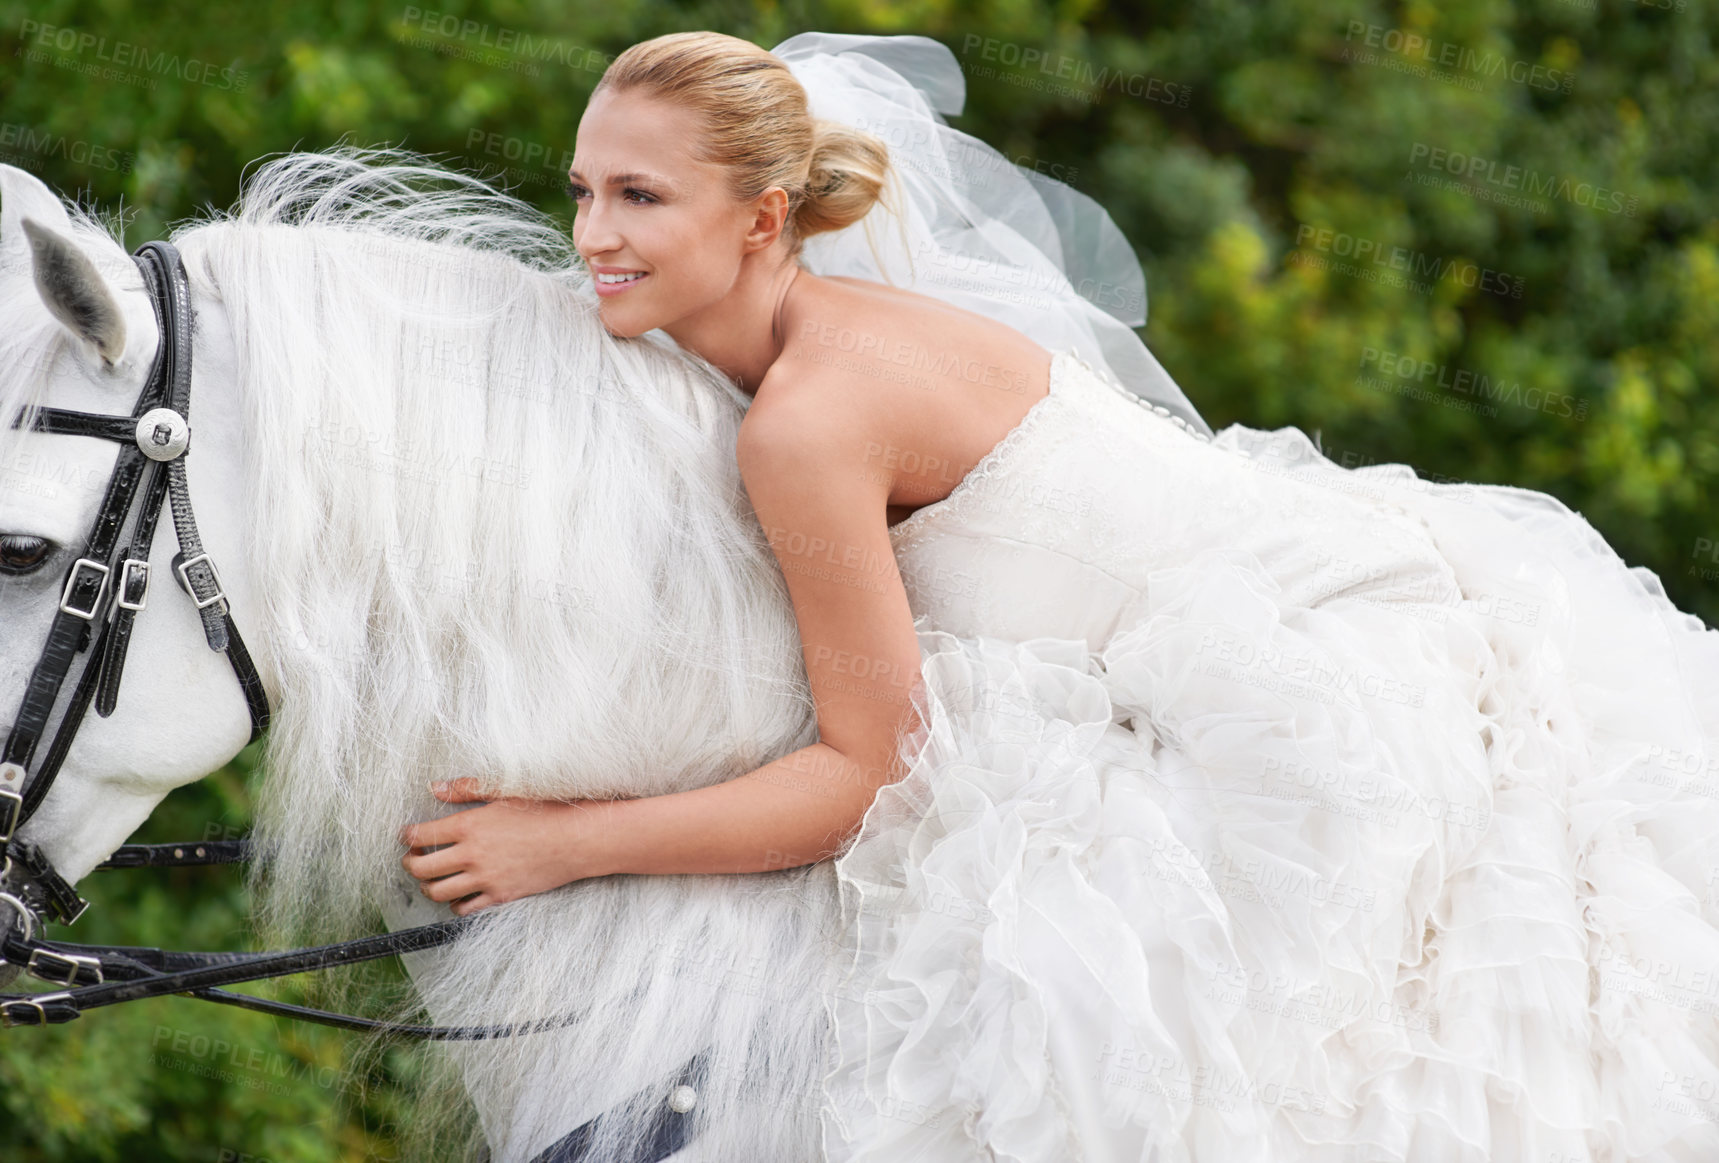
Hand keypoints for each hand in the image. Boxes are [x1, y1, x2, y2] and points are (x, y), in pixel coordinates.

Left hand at [398, 777, 613, 915]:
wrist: (577, 839)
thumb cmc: (545, 810)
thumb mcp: (505, 791)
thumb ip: (466, 789)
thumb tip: (435, 787)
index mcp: (469, 825)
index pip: (421, 835)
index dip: (408, 836)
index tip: (408, 835)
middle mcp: (471, 855)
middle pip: (421, 868)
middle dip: (409, 864)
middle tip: (413, 858)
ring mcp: (485, 878)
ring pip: (438, 892)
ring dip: (428, 886)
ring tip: (432, 877)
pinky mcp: (500, 896)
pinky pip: (465, 909)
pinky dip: (454, 904)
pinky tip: (458, 894)